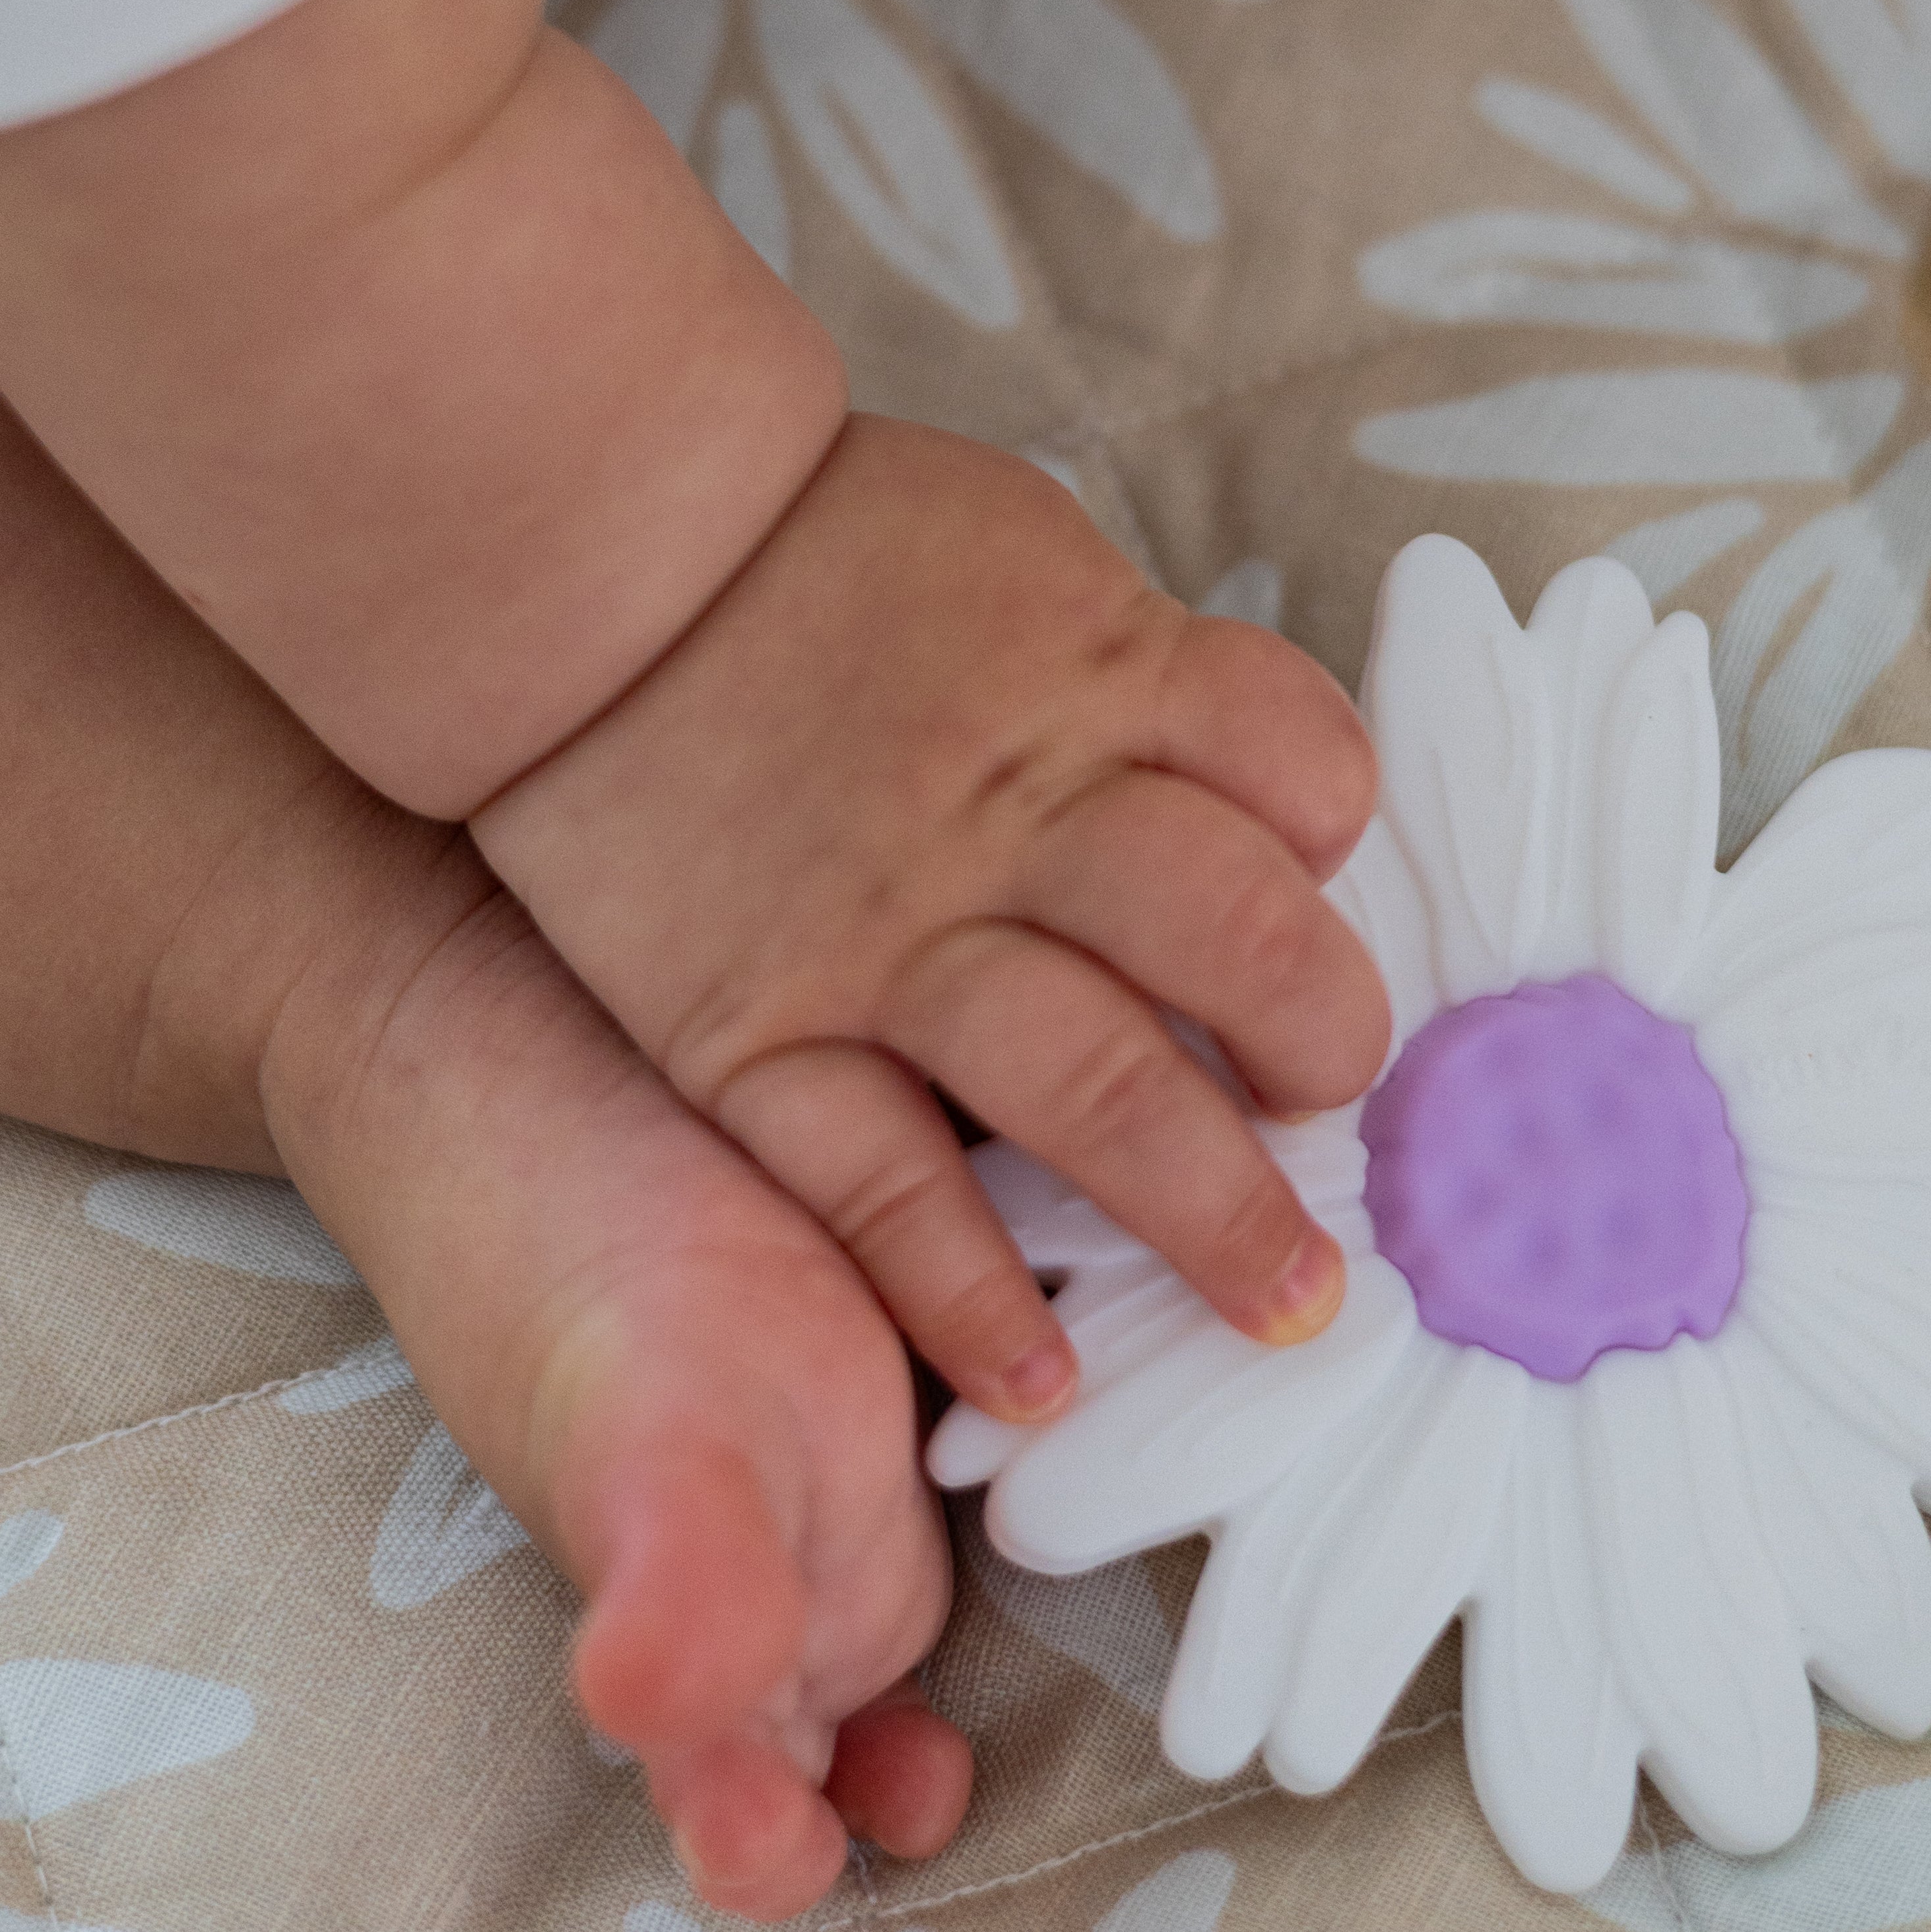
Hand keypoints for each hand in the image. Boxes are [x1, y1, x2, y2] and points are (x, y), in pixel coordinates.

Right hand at [474, 417, 1390, 1424]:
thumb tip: (1251, 800)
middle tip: (1343, 1102)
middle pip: (1239, 938)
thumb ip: (1137, 679)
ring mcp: (888, 934)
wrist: (588, 555)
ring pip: (1097, 1086)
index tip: (1322, 885)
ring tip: (1290, 1299)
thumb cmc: (824, 550)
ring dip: (1214, 1209)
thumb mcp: (1026, 557)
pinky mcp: (758, 1030)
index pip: (1304, 769)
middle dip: (1326, 1041)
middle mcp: (1019, 814)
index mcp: (1100, 674)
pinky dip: (969, 1294)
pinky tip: (1049, 1381)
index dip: (1335, 838)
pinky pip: (880, 1187)